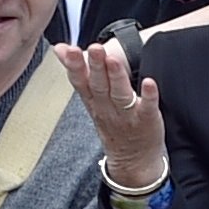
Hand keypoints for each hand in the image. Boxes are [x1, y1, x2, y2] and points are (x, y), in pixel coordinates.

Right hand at [55, 37, 166, 188]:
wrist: (133, 161)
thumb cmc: (113, 124)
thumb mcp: (90, 100)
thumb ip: (78, 72)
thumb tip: (60, 48)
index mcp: (93, 101)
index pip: (80, 82)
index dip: (75, 66)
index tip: (70, 49)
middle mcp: (107, 108)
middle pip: (99, 86)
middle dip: (96, 66)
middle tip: (94, 48)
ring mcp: (127, 115)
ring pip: (119, 94)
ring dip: (116, 77)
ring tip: (113, 60)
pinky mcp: (147, 120)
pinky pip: (147, 107)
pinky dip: (148, 95)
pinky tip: (149, 82)